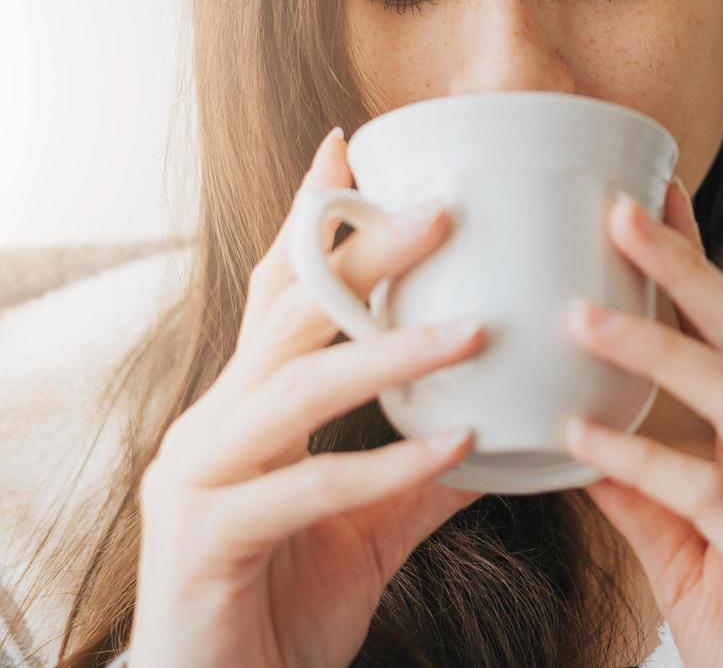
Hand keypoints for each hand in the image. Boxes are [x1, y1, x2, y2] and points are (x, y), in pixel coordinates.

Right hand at [130, 128, 485, 667]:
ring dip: (389, 352)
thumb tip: (502, 429)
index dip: (310, 218)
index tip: (349, 144)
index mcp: (247, 406)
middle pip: (289, 315)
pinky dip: (387, 465)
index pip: (280, 293)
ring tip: (475, 328)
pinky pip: (309, 487)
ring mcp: (201, 478)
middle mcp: (215, 424)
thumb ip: (424, 474)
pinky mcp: (210, 540)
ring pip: (298, 388)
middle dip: (361, 255)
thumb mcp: (368, 524)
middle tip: (443, 212)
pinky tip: (455, 444)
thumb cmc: (283, 597)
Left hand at [561, 178, 722, 667]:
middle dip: (688, 268)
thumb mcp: (692, 559)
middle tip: (618, 208)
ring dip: (661, 347)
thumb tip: (580, 440)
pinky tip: (583, 439)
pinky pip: (715, 499)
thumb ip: (644, 500)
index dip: (695, 264)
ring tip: (581, 314)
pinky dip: (647, 463)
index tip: (647, 196)